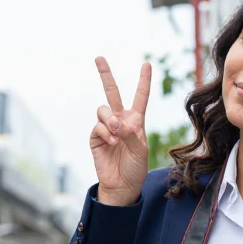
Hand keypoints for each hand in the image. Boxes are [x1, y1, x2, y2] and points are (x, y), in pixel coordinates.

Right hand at [90, 57, 150, 205]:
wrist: (121, 185)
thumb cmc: (135, 168)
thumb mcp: (141, 150)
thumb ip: (131, 132)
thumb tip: (116, 121)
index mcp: (136, 121)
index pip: (140, 97)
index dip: (144, 81)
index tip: (147, 64)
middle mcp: (120, 120)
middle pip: (112, 92)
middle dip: (105, 75)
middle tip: (99, 57)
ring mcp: (106, 127)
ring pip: (103, 109)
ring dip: (109, 119)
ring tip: (116, 133)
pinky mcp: (95, 137)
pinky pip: (98, 125)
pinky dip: (105, 132)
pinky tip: (112, 142)